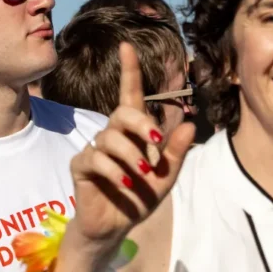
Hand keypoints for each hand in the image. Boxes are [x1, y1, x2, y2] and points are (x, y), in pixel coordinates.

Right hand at [69, 43, 194, 241]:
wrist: (117, 226)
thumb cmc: (141, 197)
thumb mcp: (167, 176)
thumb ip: (177, 151)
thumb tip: (191, 122)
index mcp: (134, 131)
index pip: (130, 94)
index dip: (129, 70)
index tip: (126, 46)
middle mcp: (113, 134)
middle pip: (123, 112)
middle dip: (143, 126)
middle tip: (157, 146)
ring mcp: (95, 149)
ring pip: (111, 136)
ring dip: (132, 156)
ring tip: (143, 176)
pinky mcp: (81, 166)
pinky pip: (97, 158)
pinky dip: (117, 172)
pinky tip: (128, 185)